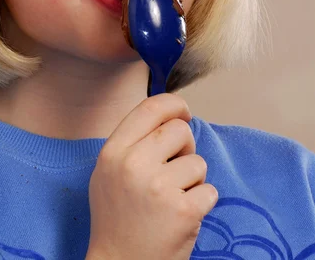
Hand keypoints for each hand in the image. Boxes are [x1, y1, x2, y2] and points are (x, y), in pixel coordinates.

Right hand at [86, 93, 217, 259]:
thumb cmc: (117, 216)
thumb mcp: (109, 170)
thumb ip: (133, 141)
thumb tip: (171, 114)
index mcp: (113, 152)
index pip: (150, 107)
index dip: (173, 104)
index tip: (184, 112)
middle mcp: (133, 164)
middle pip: (179, 130)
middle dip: (185, 146)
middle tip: (175, 168)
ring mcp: (158, 188)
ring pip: (197, 162)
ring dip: (193, 179)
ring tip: (173, 198)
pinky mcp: (183, 211)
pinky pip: (210, 190)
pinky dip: (202, 202)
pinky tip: (182, 215)